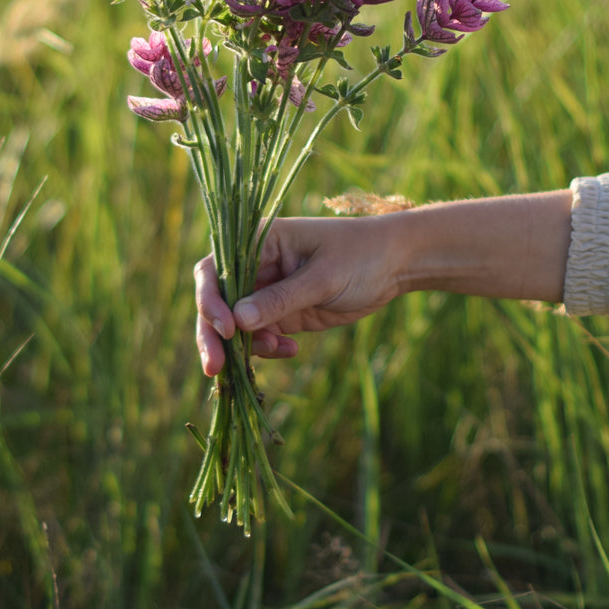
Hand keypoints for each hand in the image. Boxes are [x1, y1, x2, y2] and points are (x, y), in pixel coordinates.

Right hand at [194, 215, 406, 376]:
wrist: (396, 264)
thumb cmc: (360, 255)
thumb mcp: (322, 277)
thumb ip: (281, 299)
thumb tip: (237, 321)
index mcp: (259, 241)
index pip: (215, 271)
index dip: (211, 300)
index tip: (227, 328)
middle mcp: (256, 266)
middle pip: (218, 302)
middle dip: (214, 334)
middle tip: (214, 368)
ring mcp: (268, 291)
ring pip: (237, 325)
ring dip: (245, 346)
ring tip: (278, 349)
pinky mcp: (283, 313)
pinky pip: (262, 336)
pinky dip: (269, 348)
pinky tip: (292, 349)